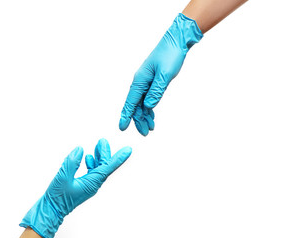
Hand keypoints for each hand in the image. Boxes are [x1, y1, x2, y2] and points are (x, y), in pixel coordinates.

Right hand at [20, 139, 131, 237]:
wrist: (51, 210)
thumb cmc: (57, 198)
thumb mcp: (62, 177)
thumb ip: (72, 162)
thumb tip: (80, 150)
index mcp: (92, 182)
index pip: (108, 167)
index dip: (119, 158)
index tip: (128, 150)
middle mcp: (93, 184)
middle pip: (104, 166)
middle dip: (105, 152)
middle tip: (104, 141)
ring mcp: (88, 185)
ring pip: (98, 168)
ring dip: (99, 156)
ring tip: (98, 145)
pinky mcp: (83, 185)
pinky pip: (91, 172)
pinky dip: (91, 163)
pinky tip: (88, 157)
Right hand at [119, 13, 202, 135]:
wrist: (176, 42)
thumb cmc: (170, 55)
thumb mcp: (165, 75)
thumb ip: (157, 91)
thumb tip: (148, 106)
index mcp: (140, 80)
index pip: (131, 102)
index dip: (126, 116)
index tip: (122, 127)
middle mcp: (141, 82)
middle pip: (136, 105)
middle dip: (138, 120)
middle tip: (144, 133)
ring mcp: (146, 81)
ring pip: (142, 103)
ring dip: (145, 115)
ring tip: (149, 128)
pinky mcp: (152, 81)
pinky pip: (148, 98)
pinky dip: (149, 108)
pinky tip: (152, 116)